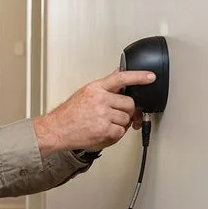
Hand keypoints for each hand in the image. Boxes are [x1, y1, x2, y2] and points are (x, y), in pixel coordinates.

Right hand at [32, 70, 154, 156]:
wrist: (57, 130)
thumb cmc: (69, 114)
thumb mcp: (85, 93)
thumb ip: (104, 86)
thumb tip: (118, 74)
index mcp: (95, 88)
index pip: (121, 78)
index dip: (138, 77)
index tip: (151, 77)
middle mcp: (100, 99)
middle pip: (129, 103)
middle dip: (125, 111)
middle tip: (116, 115)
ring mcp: (102, 114)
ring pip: (126, 119)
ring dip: (120, 124)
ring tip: (105, 124)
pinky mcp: (104, 129)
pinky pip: (121, 132)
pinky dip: (115, 134)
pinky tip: (103, 132)